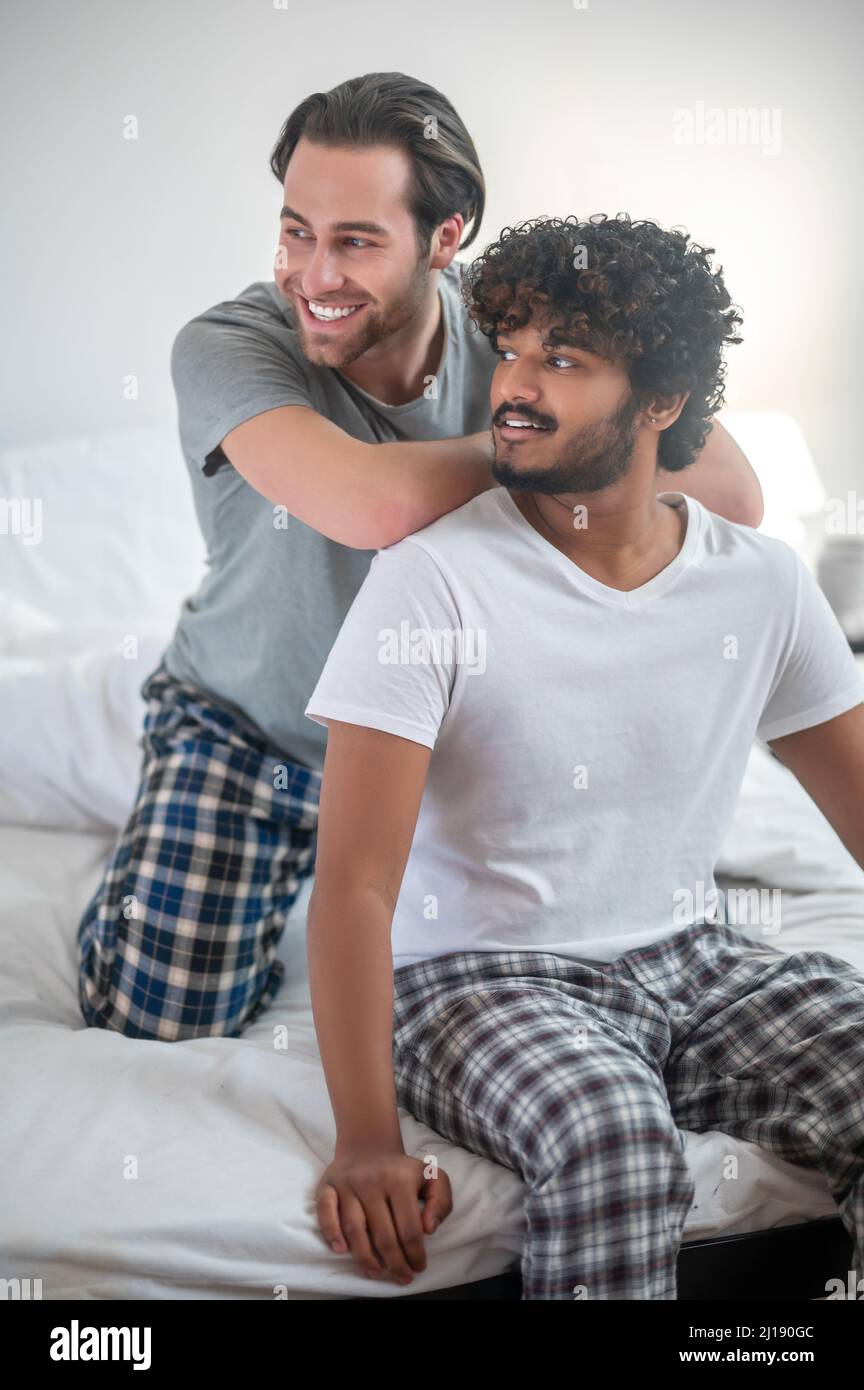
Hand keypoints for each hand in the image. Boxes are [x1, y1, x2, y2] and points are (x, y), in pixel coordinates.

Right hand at [316, 1147, 452, 1286]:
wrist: (369, 1145)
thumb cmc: (402, 1170)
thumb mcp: (432, 1176)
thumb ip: (442, 1201)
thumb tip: (429, 1228)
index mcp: (400, 1179)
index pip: (409, 1228)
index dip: (415, 1254)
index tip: (419, 1267)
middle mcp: (372, 1181)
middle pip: (383, 1234)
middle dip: (395, 1263)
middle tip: (403, 1277)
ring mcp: (348, 1184)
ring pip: (355, 1229)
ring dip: (365, 1258)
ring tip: (377, 1273)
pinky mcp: (328, 1186)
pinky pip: (325, 1212)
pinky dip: (331, 1233)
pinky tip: (341, 1250)